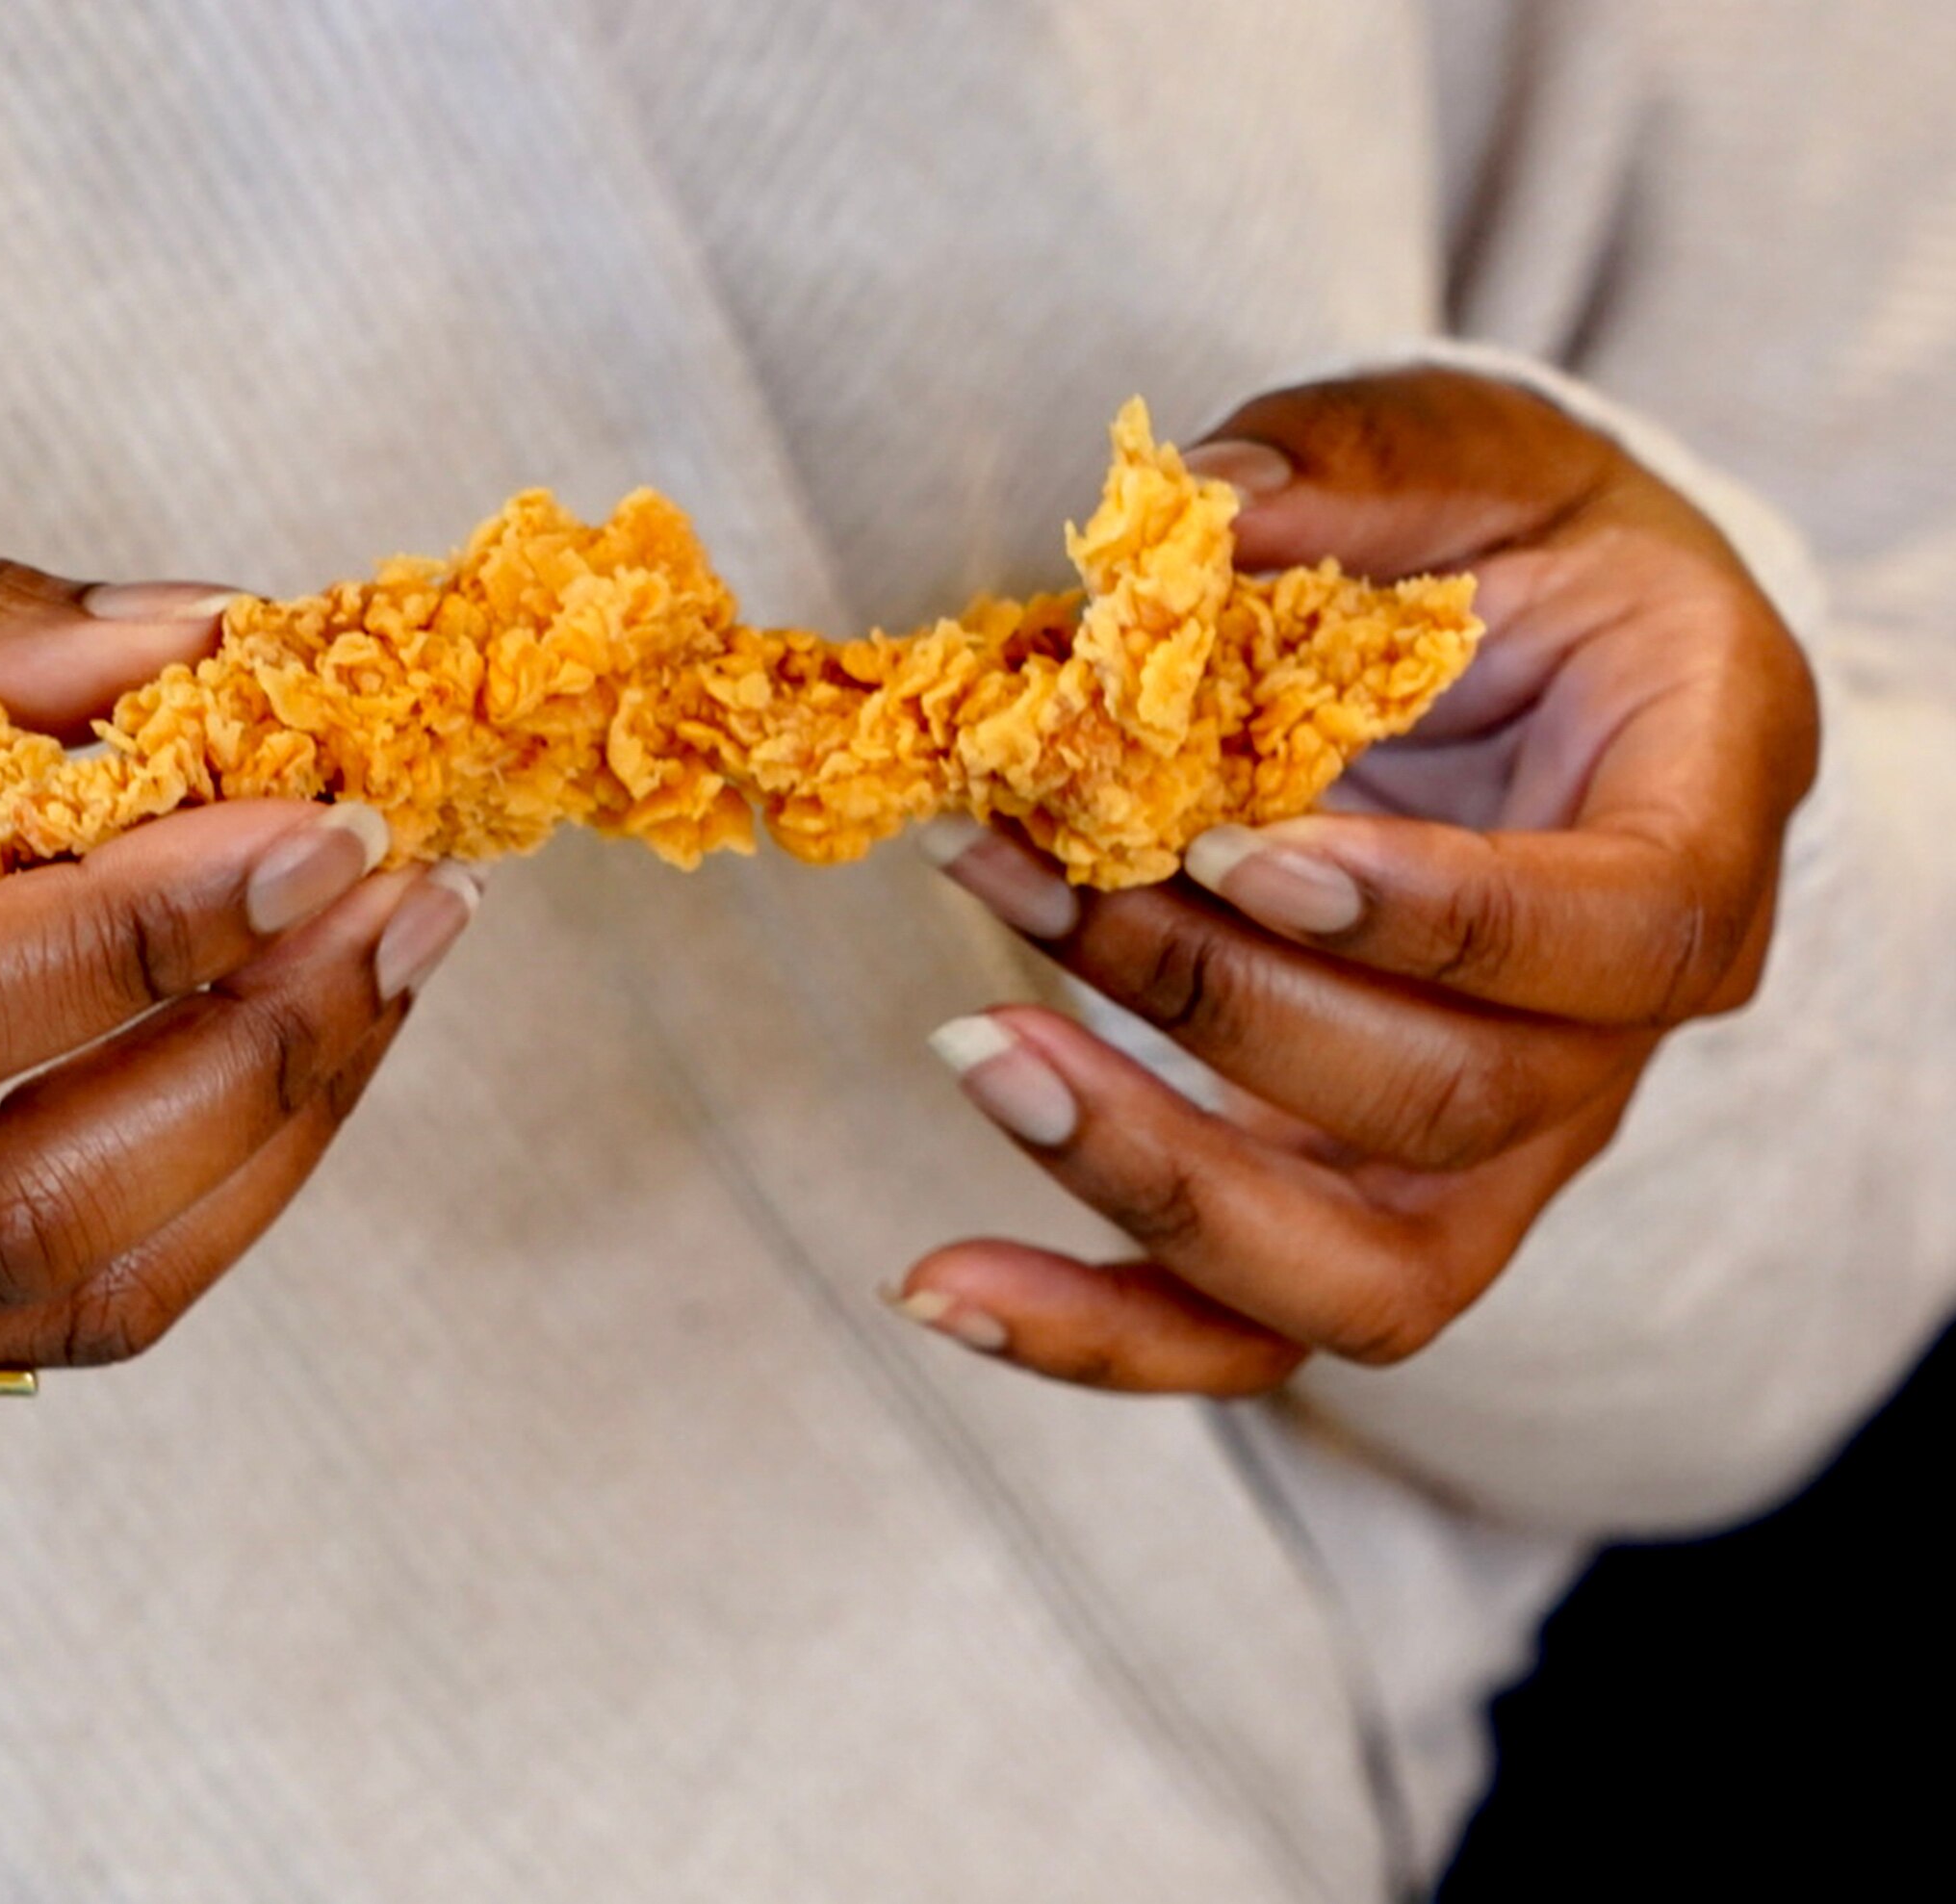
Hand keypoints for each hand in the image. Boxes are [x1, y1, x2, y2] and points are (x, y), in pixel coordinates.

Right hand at [0, 533, 476, 1370]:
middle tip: (407, 902)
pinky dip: (176, 1206)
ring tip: (385, 975)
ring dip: (253, 1147)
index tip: (324, 829)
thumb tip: (214, 642)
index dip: (137, 937)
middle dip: (249, 1062)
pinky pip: (2, 1324)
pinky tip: (273, 1062)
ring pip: (26, 1305)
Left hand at [894, 368, 1819, 1393]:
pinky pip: (1245, 1329)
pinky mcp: (1356, 1208)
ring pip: (1354, 1275)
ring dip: (1145, 1174)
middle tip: (1028, 870)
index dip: (1443, 921)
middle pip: (1452, 1105)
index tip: (1251, 853)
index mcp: (1694, 831)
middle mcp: (1612, 1038)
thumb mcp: (1471, 454)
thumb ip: (1354, 468)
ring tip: (972, 1049)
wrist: (1535, 668)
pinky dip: (1093, 1329)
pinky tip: (936, 1284)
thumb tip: (1196, 508)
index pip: (1618, 938)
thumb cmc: (1516, 554)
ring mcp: (1489, 1152)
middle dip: (1215, 1001)